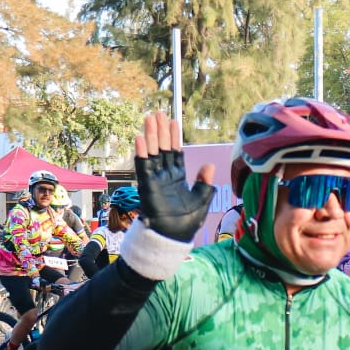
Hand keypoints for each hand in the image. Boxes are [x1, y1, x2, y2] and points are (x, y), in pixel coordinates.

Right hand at [134, 112, 214, 242]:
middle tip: (158, 113)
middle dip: (160, 131)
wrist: (174, 236)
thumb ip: (205, 183)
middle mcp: (165, 175)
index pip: (176, 152)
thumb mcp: (202, 199)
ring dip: (150, 136)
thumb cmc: (187, 222)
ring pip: (153, 153)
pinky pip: (143, 166)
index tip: (173, 121)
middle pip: (162, 148)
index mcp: (178, 176)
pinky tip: (140, 139)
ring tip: (149, 119)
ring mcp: (155, 179)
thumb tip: (209, 165)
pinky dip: (142, 153)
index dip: (174, 137)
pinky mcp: (147, 186)